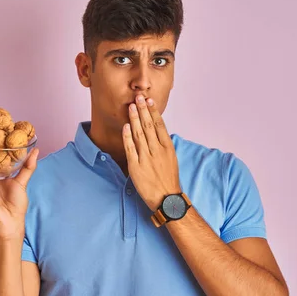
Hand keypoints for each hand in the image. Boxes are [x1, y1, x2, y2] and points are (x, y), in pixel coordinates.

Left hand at [123, 95, 181, 210]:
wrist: (166, 198)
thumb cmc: (169, 179)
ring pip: (139, 134)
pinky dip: (127, 136)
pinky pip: (130, 148)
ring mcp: (146, 158)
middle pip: (148, 126)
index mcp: (167, 147)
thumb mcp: (171, 158)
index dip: (153, 112)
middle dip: (142, 110)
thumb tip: (158, 130)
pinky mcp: (136, 166)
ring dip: (134, 119)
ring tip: (131, 107)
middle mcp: (157, 150)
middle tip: (138, 97)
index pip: (160, 125)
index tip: (149, 101)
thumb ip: (163, 144)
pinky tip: (125, 126)